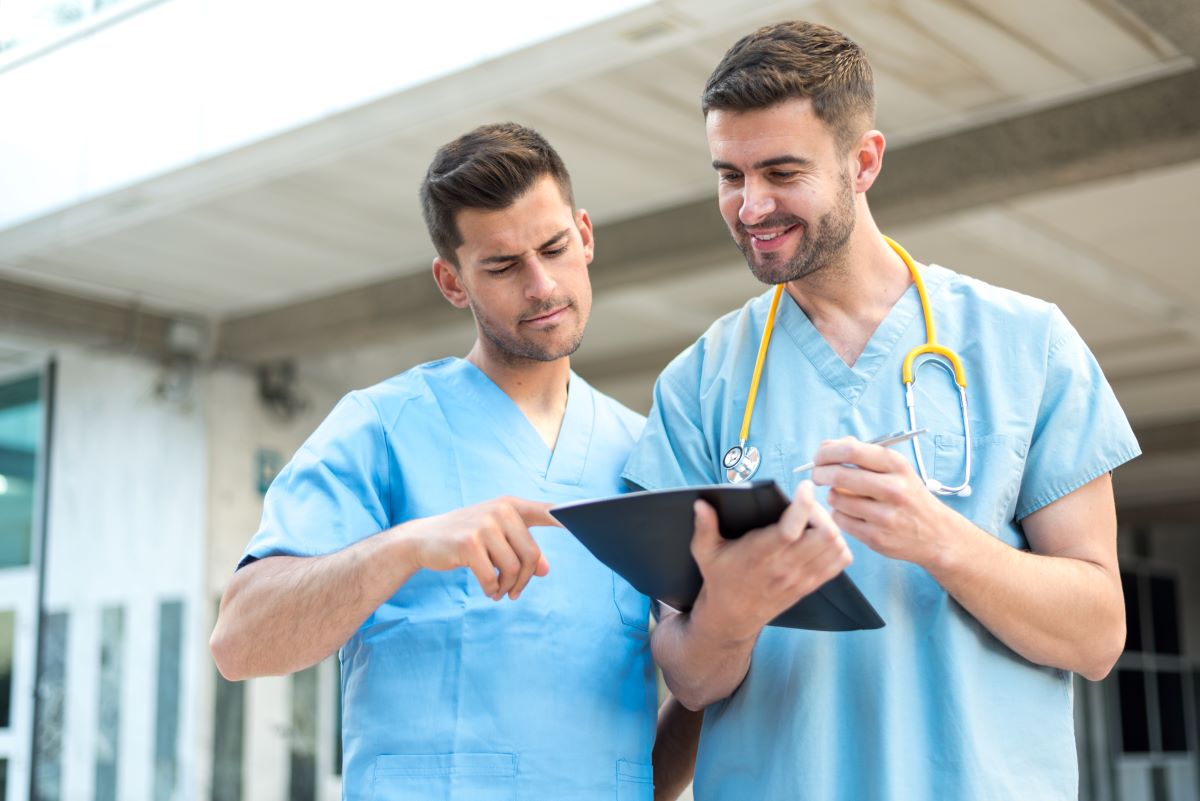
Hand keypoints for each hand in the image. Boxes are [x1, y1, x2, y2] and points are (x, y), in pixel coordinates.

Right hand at [393, 496, 556, 600]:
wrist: (423, 539)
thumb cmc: (466, 539)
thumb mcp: (496, 540)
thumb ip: (522, 551)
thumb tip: (545, 570)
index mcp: (510, 506)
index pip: (546, 511)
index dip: (567, 518)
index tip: (586, 521)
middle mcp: (500, 511)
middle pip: (531, 555)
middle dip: (524, 580)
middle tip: (513, 592)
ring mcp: (484, 525)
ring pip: (514, 568)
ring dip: (508, 587)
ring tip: (498, 592)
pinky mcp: (469, 543)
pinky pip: (493, 577)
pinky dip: (492, 589)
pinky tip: (488, 590)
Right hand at [689, 481, 851, 641]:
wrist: (732, 617)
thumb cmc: (720, 578)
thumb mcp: (705, 552)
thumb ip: (704, 527)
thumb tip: (701, 503)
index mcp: (759, 555)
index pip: (791, 529)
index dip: (803, 504)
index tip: (803, 486)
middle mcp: (784, 567)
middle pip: (824, 535)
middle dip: (820, 512)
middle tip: (808, 504)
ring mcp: (800, 578)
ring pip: (836, 546)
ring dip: (831, 527)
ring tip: (815, 519)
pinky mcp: (810, 585)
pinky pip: (840, 562)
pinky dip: (839, 545)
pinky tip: (823, 538)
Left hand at [810, 437, 950, 566]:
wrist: (936, 534)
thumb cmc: (908, 495)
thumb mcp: (896, 469)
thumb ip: (862, 454)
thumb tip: (826, 446)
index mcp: (896, 465)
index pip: (850, 450)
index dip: (826, 452)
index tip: (819, 457)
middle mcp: (893, 489)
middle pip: (838, 475)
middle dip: (819, 473)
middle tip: (816, 475)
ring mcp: (885, 515)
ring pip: (836, 499)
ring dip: (831, 495)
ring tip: (842, 496)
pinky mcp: (876, 537)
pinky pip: (840, 520)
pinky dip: (838, 514)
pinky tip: (850, 513)